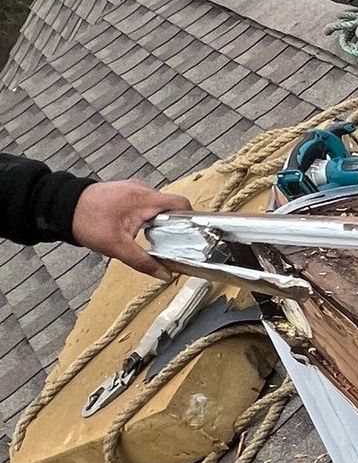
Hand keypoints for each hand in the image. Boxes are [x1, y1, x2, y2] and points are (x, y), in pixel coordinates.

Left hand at [70, 181, 192, 277]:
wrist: (61, 206)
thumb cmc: (88, 222)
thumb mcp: (117, 247)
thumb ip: (143, 262)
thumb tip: (165, 275)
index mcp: (146, 198)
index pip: (182, 203)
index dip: (191, 219)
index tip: (191, 235)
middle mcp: (142, 189)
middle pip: (170, 206)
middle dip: (173, 224)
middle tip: (171, 243)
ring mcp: (132, 188)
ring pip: (156, 205)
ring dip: (157, 221)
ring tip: (153, 238)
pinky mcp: (123, 192)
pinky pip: (144, 203)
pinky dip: (146, 215)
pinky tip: (137, 230)